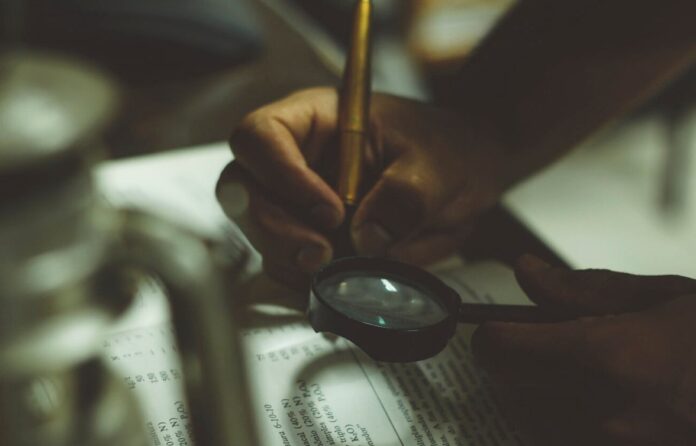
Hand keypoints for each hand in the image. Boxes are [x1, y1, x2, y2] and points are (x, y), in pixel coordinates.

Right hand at [217, 87, 509, 286]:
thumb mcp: (437, 165)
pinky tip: (337, 279)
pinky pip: (284, 261)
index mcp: (317, 119)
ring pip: (256, 230)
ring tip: (336, 267)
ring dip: (287, 257)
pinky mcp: (308, 237)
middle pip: (243, 188)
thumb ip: (406, 196)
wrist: (461, 177)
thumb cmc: (446, 150)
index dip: (280, 174)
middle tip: (320, 254)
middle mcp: (295, 158)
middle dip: (274, 228)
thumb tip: (366, 238)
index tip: (329, 212)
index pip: (261, 136)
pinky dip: (302, 278)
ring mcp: (296, 200)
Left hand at [472, 255, 695, 445]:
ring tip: (608, 378)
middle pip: (513, 385)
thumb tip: (527, 272)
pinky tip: (624, 403)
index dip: (493, 334)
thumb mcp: (669, 299)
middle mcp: (601, 414)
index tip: (501, 327)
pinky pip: (570, 438)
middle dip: (524, 362)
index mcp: (608, 358)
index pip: (501, 348)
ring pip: (539, 418)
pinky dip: (577, 421)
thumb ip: (587, 288)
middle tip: (561, 346)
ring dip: (552, 394)